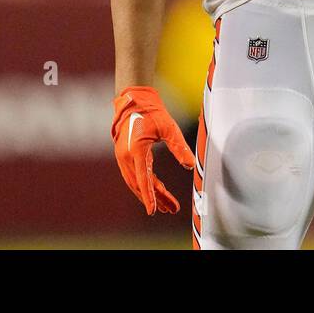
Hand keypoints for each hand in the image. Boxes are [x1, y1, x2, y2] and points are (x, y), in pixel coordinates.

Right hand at [112, 85, 195, 214]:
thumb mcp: (169, 127)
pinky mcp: (124, 157)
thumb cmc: (151, 112)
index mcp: (136, 150)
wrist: (132, 101)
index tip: (153, 211)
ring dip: (150, 194)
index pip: (143, 179)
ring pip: (135, 183)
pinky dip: (144, 185)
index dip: (150, 196)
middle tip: (171, 209)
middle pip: (140, 185)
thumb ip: (179, 147)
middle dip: (155, 198)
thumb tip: (190, 165)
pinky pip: (133, 176)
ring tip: (165, 206)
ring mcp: (122, 157)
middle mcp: (126, 157)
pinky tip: (156, 191)